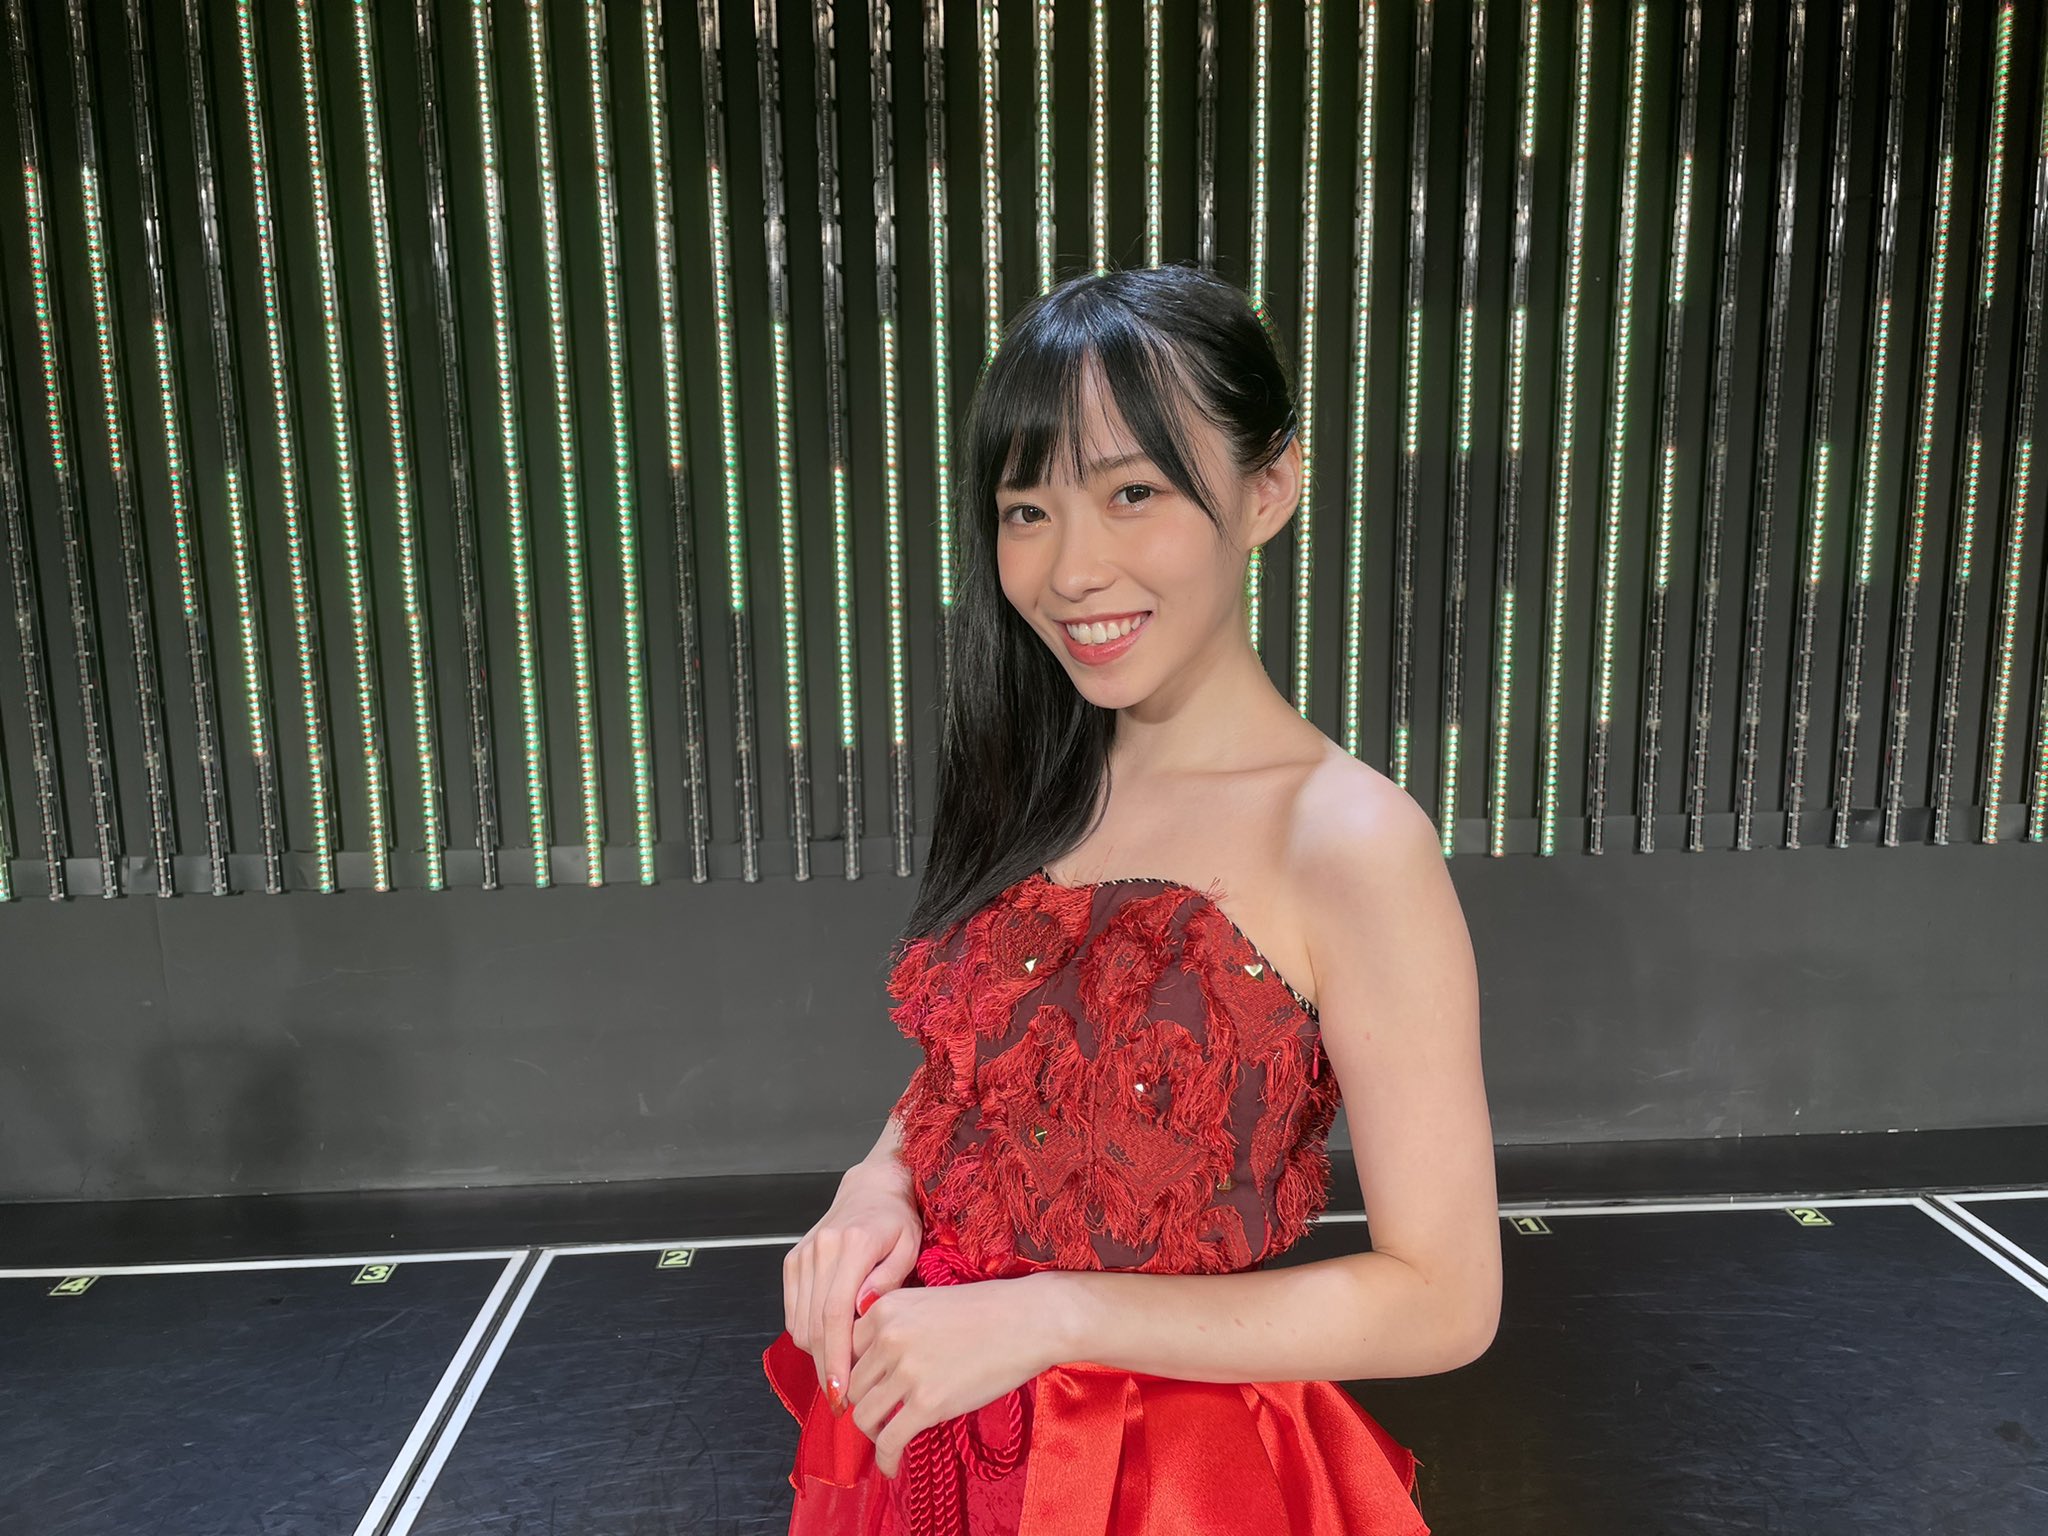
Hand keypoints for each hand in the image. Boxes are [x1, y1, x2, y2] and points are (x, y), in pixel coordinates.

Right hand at [783, 1159, 921, 1418]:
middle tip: (841, 1401)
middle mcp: (821, 1249)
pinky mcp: (792, 1261)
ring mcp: (802, 1255)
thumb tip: (865, 1311)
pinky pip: (793, 1311)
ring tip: (838, 1376)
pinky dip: (807, 1335)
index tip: (841, 1392)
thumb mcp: (909, 1245)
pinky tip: (829, 1346)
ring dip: (816, 1355)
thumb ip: (890, 1278)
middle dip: (825, 1367)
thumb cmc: (898, 1221)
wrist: (872, 1188)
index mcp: (853, 1245)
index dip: (837, 1357)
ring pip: (800, 1322)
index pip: (836, 1313)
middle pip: (815, 1324)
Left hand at [844, 1273, 1065, 1477]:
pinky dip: (886, 1459)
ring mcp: (907, 1371)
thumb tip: (874, 1367)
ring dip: (873, 1432)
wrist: (1028, 1320)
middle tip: (880, 1414)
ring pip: (864, 1415)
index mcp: (885, 1308)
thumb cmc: (987, 1309)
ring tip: (887, 1436)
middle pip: (853, 1385)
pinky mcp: (927, 1403)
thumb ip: (895, 1326)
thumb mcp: (926, 1302)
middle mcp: (888, 1337)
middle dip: (863, 1403)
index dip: (854, 1374)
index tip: (864, 1389)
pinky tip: (892, 1465)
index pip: (846, 1351)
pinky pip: (889, 1440)